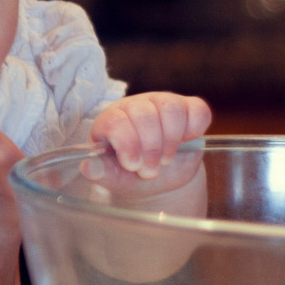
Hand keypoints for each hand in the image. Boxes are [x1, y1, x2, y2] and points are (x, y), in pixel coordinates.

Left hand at [87, 92, 210, 185]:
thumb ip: (103, 173)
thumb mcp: (116, 178)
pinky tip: (186, 142)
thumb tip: (87, 167)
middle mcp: (135, 106)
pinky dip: (194, 128)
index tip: (133, 165)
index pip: (116, 120)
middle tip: (150, 170)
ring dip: (171, 140)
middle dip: (150, 147)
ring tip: (165, 160)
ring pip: (170, 108)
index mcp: (111, 120)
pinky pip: (197, 109)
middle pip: (144, 114)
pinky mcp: (187, 108)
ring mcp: (161, 103)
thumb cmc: (132, 175)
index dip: (127, 143)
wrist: (161, 180)